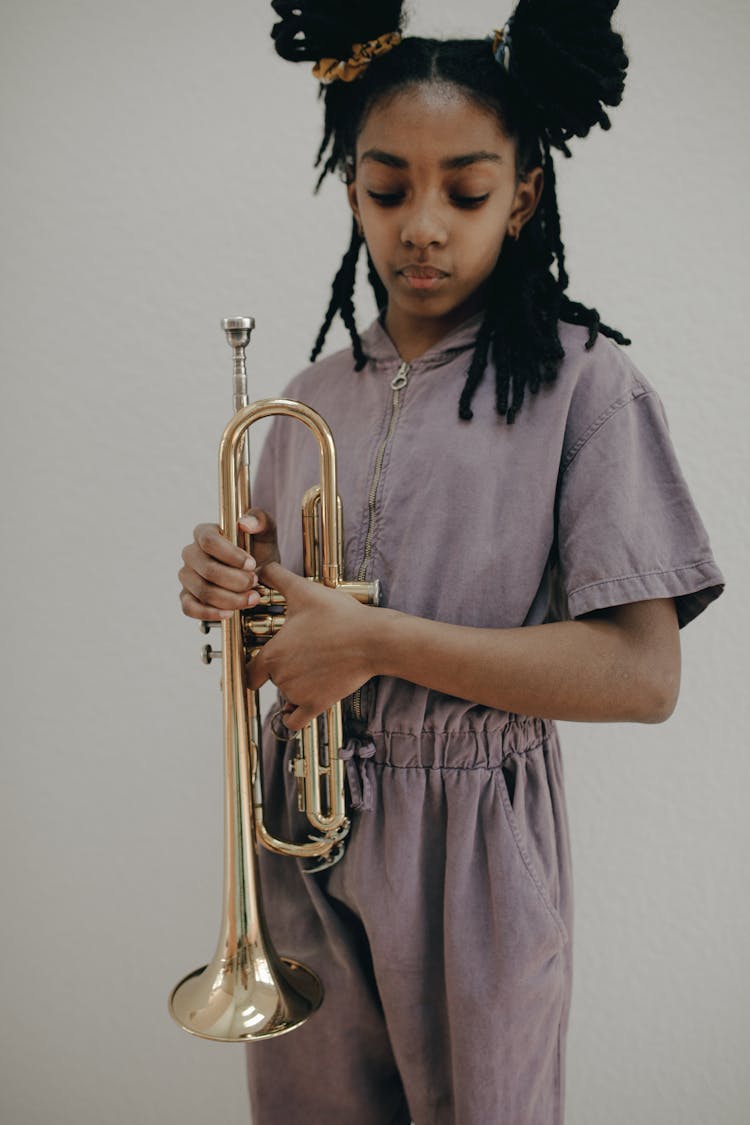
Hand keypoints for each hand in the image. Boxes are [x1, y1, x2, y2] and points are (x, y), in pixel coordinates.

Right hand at [179, 508, 278, 620]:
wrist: (259, 578)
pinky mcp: (187, 598)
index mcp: (204, 533)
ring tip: (252, 599)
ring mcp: (187, 577)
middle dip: (235, 580)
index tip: (252, 563)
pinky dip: (210, 613)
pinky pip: (190, 608)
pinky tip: (230, 613)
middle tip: (255, 583)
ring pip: (202, 591)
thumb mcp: (265, 534)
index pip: (208, 541)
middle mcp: (191, 554)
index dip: (230, 555)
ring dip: (230, 599)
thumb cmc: (258, 552)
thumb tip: (245, 523)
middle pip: (207, 569)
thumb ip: (260, 520)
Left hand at [246, 561, 377, 730]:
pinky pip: (294, 721)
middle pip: (271, 681)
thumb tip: (261, 566)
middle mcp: (281, 678)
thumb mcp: (304, 591)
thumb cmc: (338, 615)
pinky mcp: (317, 704)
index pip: (248, 671)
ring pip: (285, 697)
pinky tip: (300, 704)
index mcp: (272, 654)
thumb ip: (277, 578)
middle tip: (302, 655)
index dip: (252, 667)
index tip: (258, 663)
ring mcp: (298, 694)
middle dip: (281, 671)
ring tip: (314, 667)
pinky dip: (294, 715)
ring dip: (293, 689)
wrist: (372, 640)